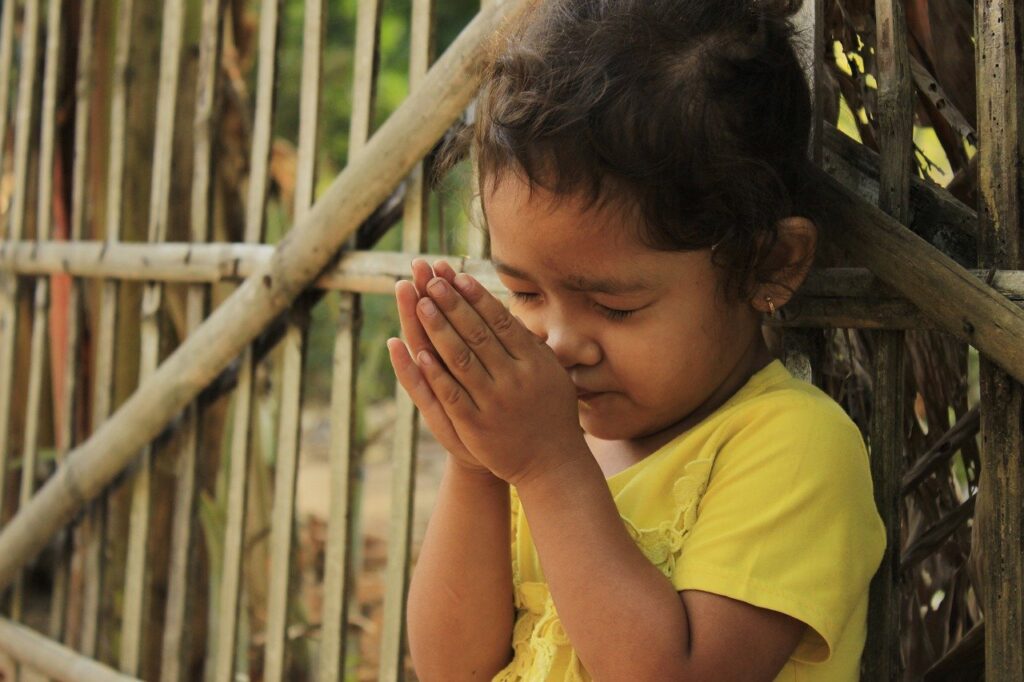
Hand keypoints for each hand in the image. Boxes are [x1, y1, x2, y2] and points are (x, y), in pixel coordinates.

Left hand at [400, 271, 588, 485]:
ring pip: (461, 358)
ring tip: (419, 302)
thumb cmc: (551, 412)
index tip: (457, 276)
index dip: (477, 297)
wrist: (552, 463)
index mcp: (534, 361)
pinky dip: (434, 372)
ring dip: (438, 328)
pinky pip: (451, 394)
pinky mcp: (476, 425)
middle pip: (477, 333)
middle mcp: (515, 378)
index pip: (500, 320)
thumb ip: (531, 344)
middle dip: (452, 303)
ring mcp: (494, 402)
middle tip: (431, 279)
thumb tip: (508, 312)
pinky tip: (416, 352)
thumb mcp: (551, 373)